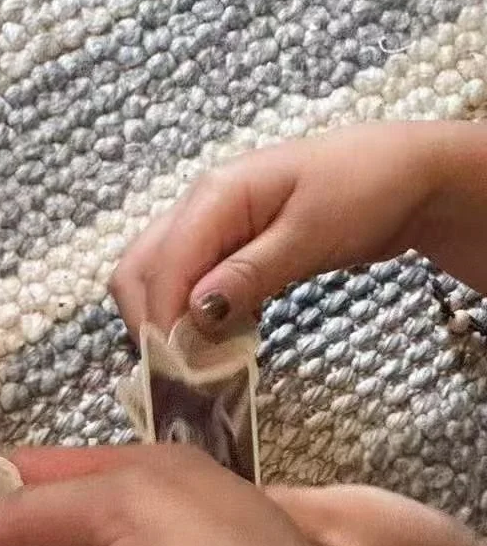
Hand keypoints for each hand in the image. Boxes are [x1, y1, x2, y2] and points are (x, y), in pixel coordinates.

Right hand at [109, 122, 478, 335]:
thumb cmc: (366, 191)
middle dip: (150, 322)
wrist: (406, 173)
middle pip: (139, 270)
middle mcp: (199, 204)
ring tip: (204, 358)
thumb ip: (249, 273)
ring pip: (156, 278)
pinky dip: (193, 315)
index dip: (162, 321)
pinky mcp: (224, 244)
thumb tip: (195, 311)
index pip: (162, 265)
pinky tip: (224, 336)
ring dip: (169, 321)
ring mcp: (209, 223)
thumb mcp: (310, 236)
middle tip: (183, 370)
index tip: (179, 372)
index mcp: (215, 193)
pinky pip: (187, 282)